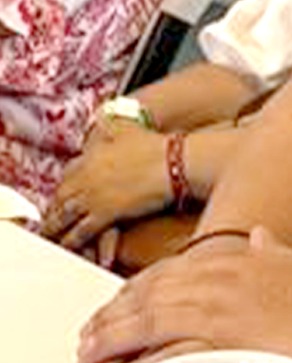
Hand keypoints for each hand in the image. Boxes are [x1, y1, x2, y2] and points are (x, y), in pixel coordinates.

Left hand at [42, 120, 169, 248]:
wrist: (173, 163)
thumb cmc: (156, 145)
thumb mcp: (128, 127)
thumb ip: (111, 124)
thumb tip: (102, 116)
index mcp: (90, 157)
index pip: (66, 176)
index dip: (61, 189)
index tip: (59, 198)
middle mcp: (86, 177)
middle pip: (60, 198)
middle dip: (52, 212)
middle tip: (48, 222)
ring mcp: (93, 196)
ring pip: (65, 216)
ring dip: (55, 228)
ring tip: (50, 238)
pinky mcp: (105, 213)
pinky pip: (81, 231)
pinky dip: (72, 240)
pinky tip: (68, 246)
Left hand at [77, 227, 291, 362]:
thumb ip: (270, 248)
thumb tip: (261, 235)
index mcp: (231, 258)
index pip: (165, 272)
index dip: (132, 293)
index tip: (114, 310)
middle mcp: (217, 279)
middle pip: (146, 298)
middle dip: (110, 322)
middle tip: (87, 343)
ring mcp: (219, 310)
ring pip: (148, 325)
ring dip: (112, 345)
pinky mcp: (226, 343)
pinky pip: (171, 358)